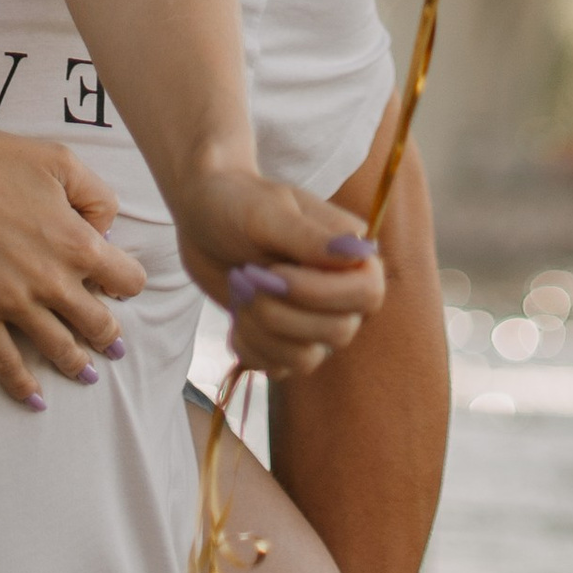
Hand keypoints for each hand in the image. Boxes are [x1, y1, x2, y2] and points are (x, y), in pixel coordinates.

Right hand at [0, 107, 146, 407]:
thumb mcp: (62, 161)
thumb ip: (97, 196)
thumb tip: (104, 230)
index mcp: (78, 242)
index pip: (127, 280)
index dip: (128, 282)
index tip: (119, 284)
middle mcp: (53, 280)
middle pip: (99, 324)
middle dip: (109, 336)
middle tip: (113, 345)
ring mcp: (14, 302)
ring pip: (59, 350)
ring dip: (77, 365)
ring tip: (85, 374)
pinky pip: (5, 363)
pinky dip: (23, 387)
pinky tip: (34, 400)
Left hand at [175, 162, 383, 376]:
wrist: (203, 216)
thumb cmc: (238, 203)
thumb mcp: (268, 213)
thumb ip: (310, 237)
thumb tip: (359, 251)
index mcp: (351, 254)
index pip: (368, 293)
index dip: (322, 294)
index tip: (274, 271)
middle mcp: (341, 293)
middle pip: (339, 333)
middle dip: (280, 311)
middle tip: (245, 274)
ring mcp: (314, 321)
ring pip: (307, 359)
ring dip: (261, 330)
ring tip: (239, 288)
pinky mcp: (285, 341)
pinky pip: (279, 369)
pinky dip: (249, 347)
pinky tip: (236, 317)